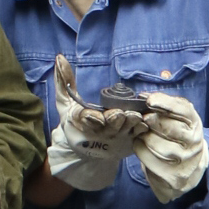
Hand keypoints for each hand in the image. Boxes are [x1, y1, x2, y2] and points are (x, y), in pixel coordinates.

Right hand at [48, 55, 142, 190]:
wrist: (85, 151)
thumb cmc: (74, 122)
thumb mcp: (64, 103)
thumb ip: (63, 81)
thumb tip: (60, 57)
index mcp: (80, 124)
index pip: (85, 119)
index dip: (91, 119)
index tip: (98, 117)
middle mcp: (98, 134)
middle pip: (109, 127)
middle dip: (115, 120)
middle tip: (121, 113)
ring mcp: (115, 141)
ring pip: (126, 130)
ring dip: (132, 123)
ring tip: (136, 116)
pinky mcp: (128, 144)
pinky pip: (139, 135)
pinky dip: (143, 127)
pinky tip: (148, 118)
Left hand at [135, 93, 208, 203]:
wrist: (188, 170)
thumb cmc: (179, 138)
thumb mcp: (181, 120)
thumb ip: (167, 107)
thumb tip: (145, 97)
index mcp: (195, 125)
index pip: (182, 110)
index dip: (165, 103)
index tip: (149, 100)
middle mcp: (193, 143)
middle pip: (167, 127)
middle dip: (150, 120)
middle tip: (143, 118)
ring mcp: (183, 162)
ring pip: (154, 142)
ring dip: (143, 135)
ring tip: (142, 132)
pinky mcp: (171, 176)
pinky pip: (146, 156)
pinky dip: (139, 147)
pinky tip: (141, 144)